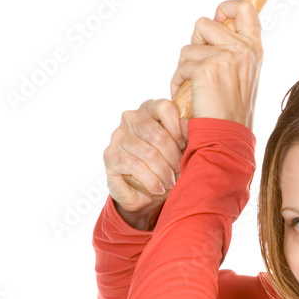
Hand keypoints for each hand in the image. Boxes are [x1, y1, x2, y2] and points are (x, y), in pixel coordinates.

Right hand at [103, 98, 186, 215]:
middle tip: (180, 171)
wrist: (145, 192)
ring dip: (164, 172)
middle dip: (173, 158)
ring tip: (171, 182)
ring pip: (148, 153)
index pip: (164, 107)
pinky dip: (151, 181)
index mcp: (149, 109)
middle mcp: (131, 118)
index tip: (184, 146)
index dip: (178, 129)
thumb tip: (188, 124)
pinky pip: (135, 167)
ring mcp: (118, 135)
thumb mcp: (181, 149)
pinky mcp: (110, 155)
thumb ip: (185, 133)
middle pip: (158, 135)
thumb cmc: (166, 163)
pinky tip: (159, 188)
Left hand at [169, 0, 263, 129]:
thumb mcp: (242, 75)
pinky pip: (181, 65)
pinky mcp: (206, 69)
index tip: (217, 20)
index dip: (226, 8)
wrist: (227, 135)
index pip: (245, 8)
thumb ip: (233, 50)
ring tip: (196, 87)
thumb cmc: (231, 109)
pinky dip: (179, 81)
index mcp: (254, 49)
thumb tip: (214, 24)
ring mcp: (225, 57)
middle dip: (196, 45)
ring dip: (186, 66)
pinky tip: (189, 95)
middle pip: (204, 23)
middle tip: (202, 69)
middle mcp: (243, 49)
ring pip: (189, 46)